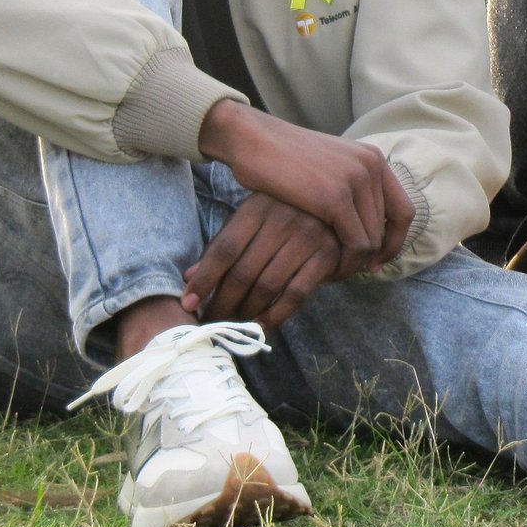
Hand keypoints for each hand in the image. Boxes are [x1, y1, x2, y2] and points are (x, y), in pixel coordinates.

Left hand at [183, 193, 342, 327]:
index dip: (204, 280)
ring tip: (233, 323)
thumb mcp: (251, 219)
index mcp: (257, 207)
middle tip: (211, 321)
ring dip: (246, 312)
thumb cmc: (284, 212)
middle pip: (243, 272)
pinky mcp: (328, 255)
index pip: (224, 249)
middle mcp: (283, 219)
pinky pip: (296, 294)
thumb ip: (223, 245)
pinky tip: (262, 324)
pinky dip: (276, 315)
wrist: (338, 202)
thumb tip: (188, 279)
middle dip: (222, 303)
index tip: (189, 304)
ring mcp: (308, 236)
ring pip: (267, 286)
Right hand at [198, 101, 413, 279]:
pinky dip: (345, 263)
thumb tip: (364, 223)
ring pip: (373, 239)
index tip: (377, 261)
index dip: (395, 241)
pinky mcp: (335, 198)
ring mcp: (356, 180)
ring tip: (334, 273)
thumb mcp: (328, 165)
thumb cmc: (282, 157)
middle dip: (371, 256)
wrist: (253, 140)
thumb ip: (350, 185)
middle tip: (346, 272)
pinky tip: (327, 272)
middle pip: (388, 228)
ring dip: (355, 263)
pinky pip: (356, 244)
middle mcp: (372, 166)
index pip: (404, 209)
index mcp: (373, 157)